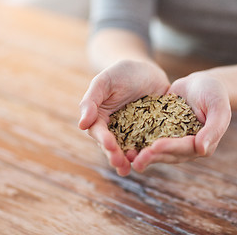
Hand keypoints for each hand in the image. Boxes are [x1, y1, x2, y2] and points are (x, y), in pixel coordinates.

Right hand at [78, 60, 169, 175]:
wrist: (147, 71)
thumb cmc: (121, 73)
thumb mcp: (105, 82)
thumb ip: (91, 100)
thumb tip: (82, 124)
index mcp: (101, 119)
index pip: (99, 133)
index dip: (103, 140)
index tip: (109, 145)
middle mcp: (116, 130)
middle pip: (114, 147)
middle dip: (116, 156)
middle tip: (120, 164)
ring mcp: (134, 133)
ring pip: (130, 149)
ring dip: (131, 160)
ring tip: (135, 166)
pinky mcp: (151, 133)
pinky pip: (150, 143)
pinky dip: (151, 151)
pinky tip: (154, 156)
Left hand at [132, 71, 230, 171]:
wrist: (201, 83)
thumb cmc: (215, 93)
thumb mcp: (218, 107)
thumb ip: (214, 128)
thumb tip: (203, 150)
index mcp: (202, 144)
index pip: (185, 148)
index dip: (170, 148)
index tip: (155, 146)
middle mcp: (187, 147)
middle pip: (168, 154)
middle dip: (152, 156)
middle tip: (136, 158)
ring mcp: (173, 141)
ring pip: (157, 150)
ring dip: (142, 154)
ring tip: (126, 156)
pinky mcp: (161, 132)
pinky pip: (149, 138)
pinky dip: (138, 141)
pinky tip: (123, 142)